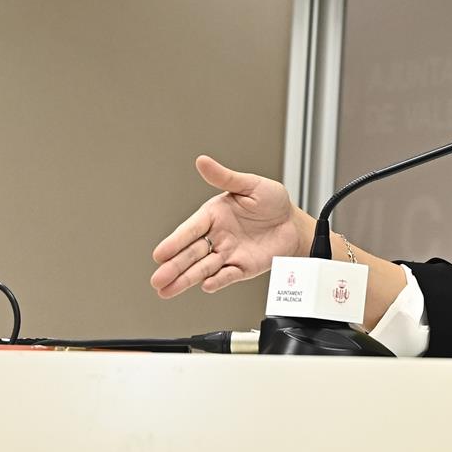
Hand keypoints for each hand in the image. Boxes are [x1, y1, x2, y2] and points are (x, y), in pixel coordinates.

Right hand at [150, 155, 311, 297]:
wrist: (294, 223)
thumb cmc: (273, 202)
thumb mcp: (250, 185)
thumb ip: (225, 177)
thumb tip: (202, 161)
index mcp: (213, 215)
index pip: (190, 230)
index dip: (175, 242)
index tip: (159, 254)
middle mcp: (217, 236)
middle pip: (191, 253)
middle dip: (174, 266)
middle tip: (157, 280)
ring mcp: (228, 254)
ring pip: (203, 268)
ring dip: (186, 279)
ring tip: (166, 290)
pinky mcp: (242, 268)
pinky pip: (228, 275)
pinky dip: (218, 280)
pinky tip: (206, 285)